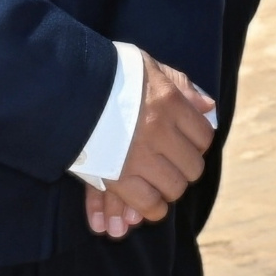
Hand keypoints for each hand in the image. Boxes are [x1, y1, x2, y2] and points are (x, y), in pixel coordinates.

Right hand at [87, 56, 217, 236]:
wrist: (67, 89)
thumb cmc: (109, 75)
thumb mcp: (148, 67)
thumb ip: (180, 85)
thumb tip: (208, 107)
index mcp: (169, 102)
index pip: (203, 134)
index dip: (198, 142)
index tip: (188, 143)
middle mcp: (159, 131)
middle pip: (192, 165)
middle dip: (186, 168)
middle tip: (174, 165)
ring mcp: (140, 157)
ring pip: (174, 187)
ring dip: (170, 188)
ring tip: (162, 183)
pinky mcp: (118, 177)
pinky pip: (149, 203)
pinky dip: (153, 208)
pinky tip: (153, 204)